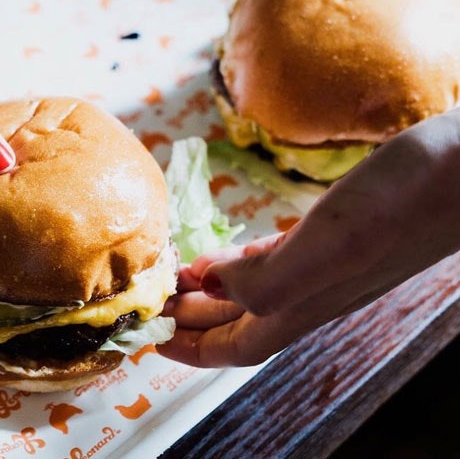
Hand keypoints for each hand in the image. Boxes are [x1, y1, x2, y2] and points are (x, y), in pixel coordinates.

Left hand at [159, 108, 459, 366]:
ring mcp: (324, 265)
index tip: (150, 339)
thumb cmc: (403, 203)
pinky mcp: (334, 234)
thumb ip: (265, 281)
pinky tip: (226, 252)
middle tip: (151, 299)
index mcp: (302, 306)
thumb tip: (208, 287)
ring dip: (209, 291)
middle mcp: (310, 293)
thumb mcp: (328, 246)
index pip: (232, 348)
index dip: (189, 350)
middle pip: (236, 323)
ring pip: (251, 293)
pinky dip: (239, 263)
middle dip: (189, 318)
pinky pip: (272, 262)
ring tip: (175, 275)